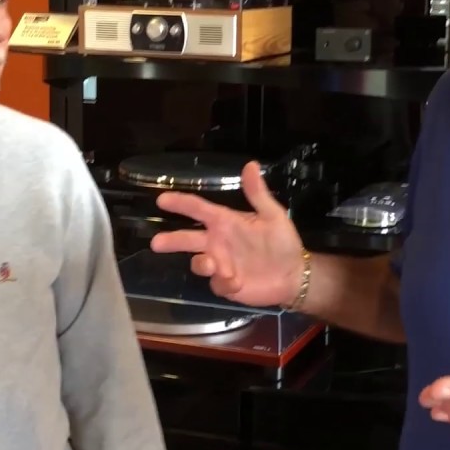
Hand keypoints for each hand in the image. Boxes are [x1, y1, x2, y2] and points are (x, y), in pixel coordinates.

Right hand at [149, 161, 305, 307]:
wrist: (294, 274)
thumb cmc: (282, 242)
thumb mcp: (273, 215)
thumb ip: (258, 193)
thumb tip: (251, 164)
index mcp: (226, 222)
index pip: (199, 209)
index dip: (180, 203)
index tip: (161, 199)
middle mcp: (218, 242)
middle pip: (187, 239)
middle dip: (171, 240)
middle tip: (156, 243)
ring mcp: (220, 264)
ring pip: (198, 263)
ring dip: (203, 264)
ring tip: (215, 266)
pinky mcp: (226, 284)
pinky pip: (216, 283)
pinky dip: (224, 282)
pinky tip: (238, 282)